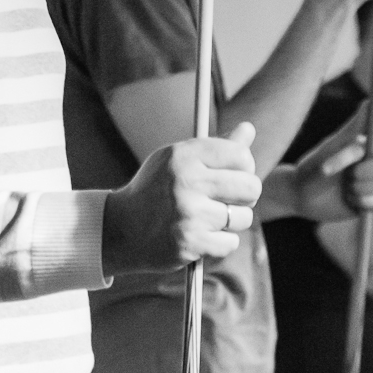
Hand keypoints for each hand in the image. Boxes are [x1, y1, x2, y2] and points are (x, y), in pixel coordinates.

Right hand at [102, 124, 261, 276]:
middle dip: (246, 196)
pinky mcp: (191, 243)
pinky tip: (202, 236)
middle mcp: (187, 181)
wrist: (121, 229)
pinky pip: (230, 242)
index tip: (236, 175)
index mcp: (184, 155)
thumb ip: (216, 147)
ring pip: (243, 218)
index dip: (245, 167)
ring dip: (232, 222)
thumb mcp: (178, 160)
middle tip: (231, 199)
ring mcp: (189, 214)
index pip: (240, 155)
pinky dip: (220, 242)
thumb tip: (249, 129)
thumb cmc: (155, 189)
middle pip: (251, 187)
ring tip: (210, 219)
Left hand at [284, 110, 372, 222]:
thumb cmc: (312, 167)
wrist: (300, 196)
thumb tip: (369, 101)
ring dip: (359, 188)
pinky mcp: (369, 204)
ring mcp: (371, 186)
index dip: (361, 158)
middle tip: (347, 177)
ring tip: (343, 188)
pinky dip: (363, 202)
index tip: (343, 162)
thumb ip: (352, 128)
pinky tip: (348, 200)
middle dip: (364, 172)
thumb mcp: (330, 148)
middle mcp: (371, 166)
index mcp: (364, 151)